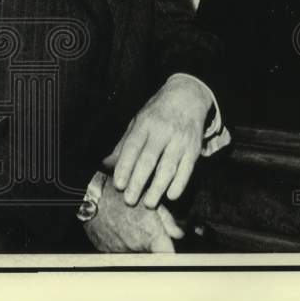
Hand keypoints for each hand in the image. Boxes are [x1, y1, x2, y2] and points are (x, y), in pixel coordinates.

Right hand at [81, 177, 182, 252]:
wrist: (93, 195)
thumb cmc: (123, 195)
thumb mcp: (150, 202)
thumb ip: (168, 221)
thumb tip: (179, 234)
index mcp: (151, 238)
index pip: (168, 257)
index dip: (170, 254)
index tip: (169, 249)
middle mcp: (136, 249)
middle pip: (151, 256)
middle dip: (152, 247)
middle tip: (144, 229)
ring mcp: (120, 251)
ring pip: (134, 254)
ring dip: (135, 245)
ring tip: (128, 226)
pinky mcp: (105, 250)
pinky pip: (117, 251)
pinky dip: (119, 243)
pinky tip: (117, 227)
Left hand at [105, 75, 211, 207]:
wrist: (187, 97)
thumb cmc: (157, 114)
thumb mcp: (137, 122)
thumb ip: (123, 144)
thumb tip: (106, 164)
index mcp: (145, 124)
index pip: (132, 147)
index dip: (125, 167)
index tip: (118, 185)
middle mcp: (162, 132)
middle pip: (149, 160)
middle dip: (138, 181)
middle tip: (129, 200)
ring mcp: (179, 140)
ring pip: (168, 167)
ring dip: (158, 188)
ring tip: (148, 203)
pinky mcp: (194, 149)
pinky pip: (186, 169)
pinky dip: (179, 184)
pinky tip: (171, 196)